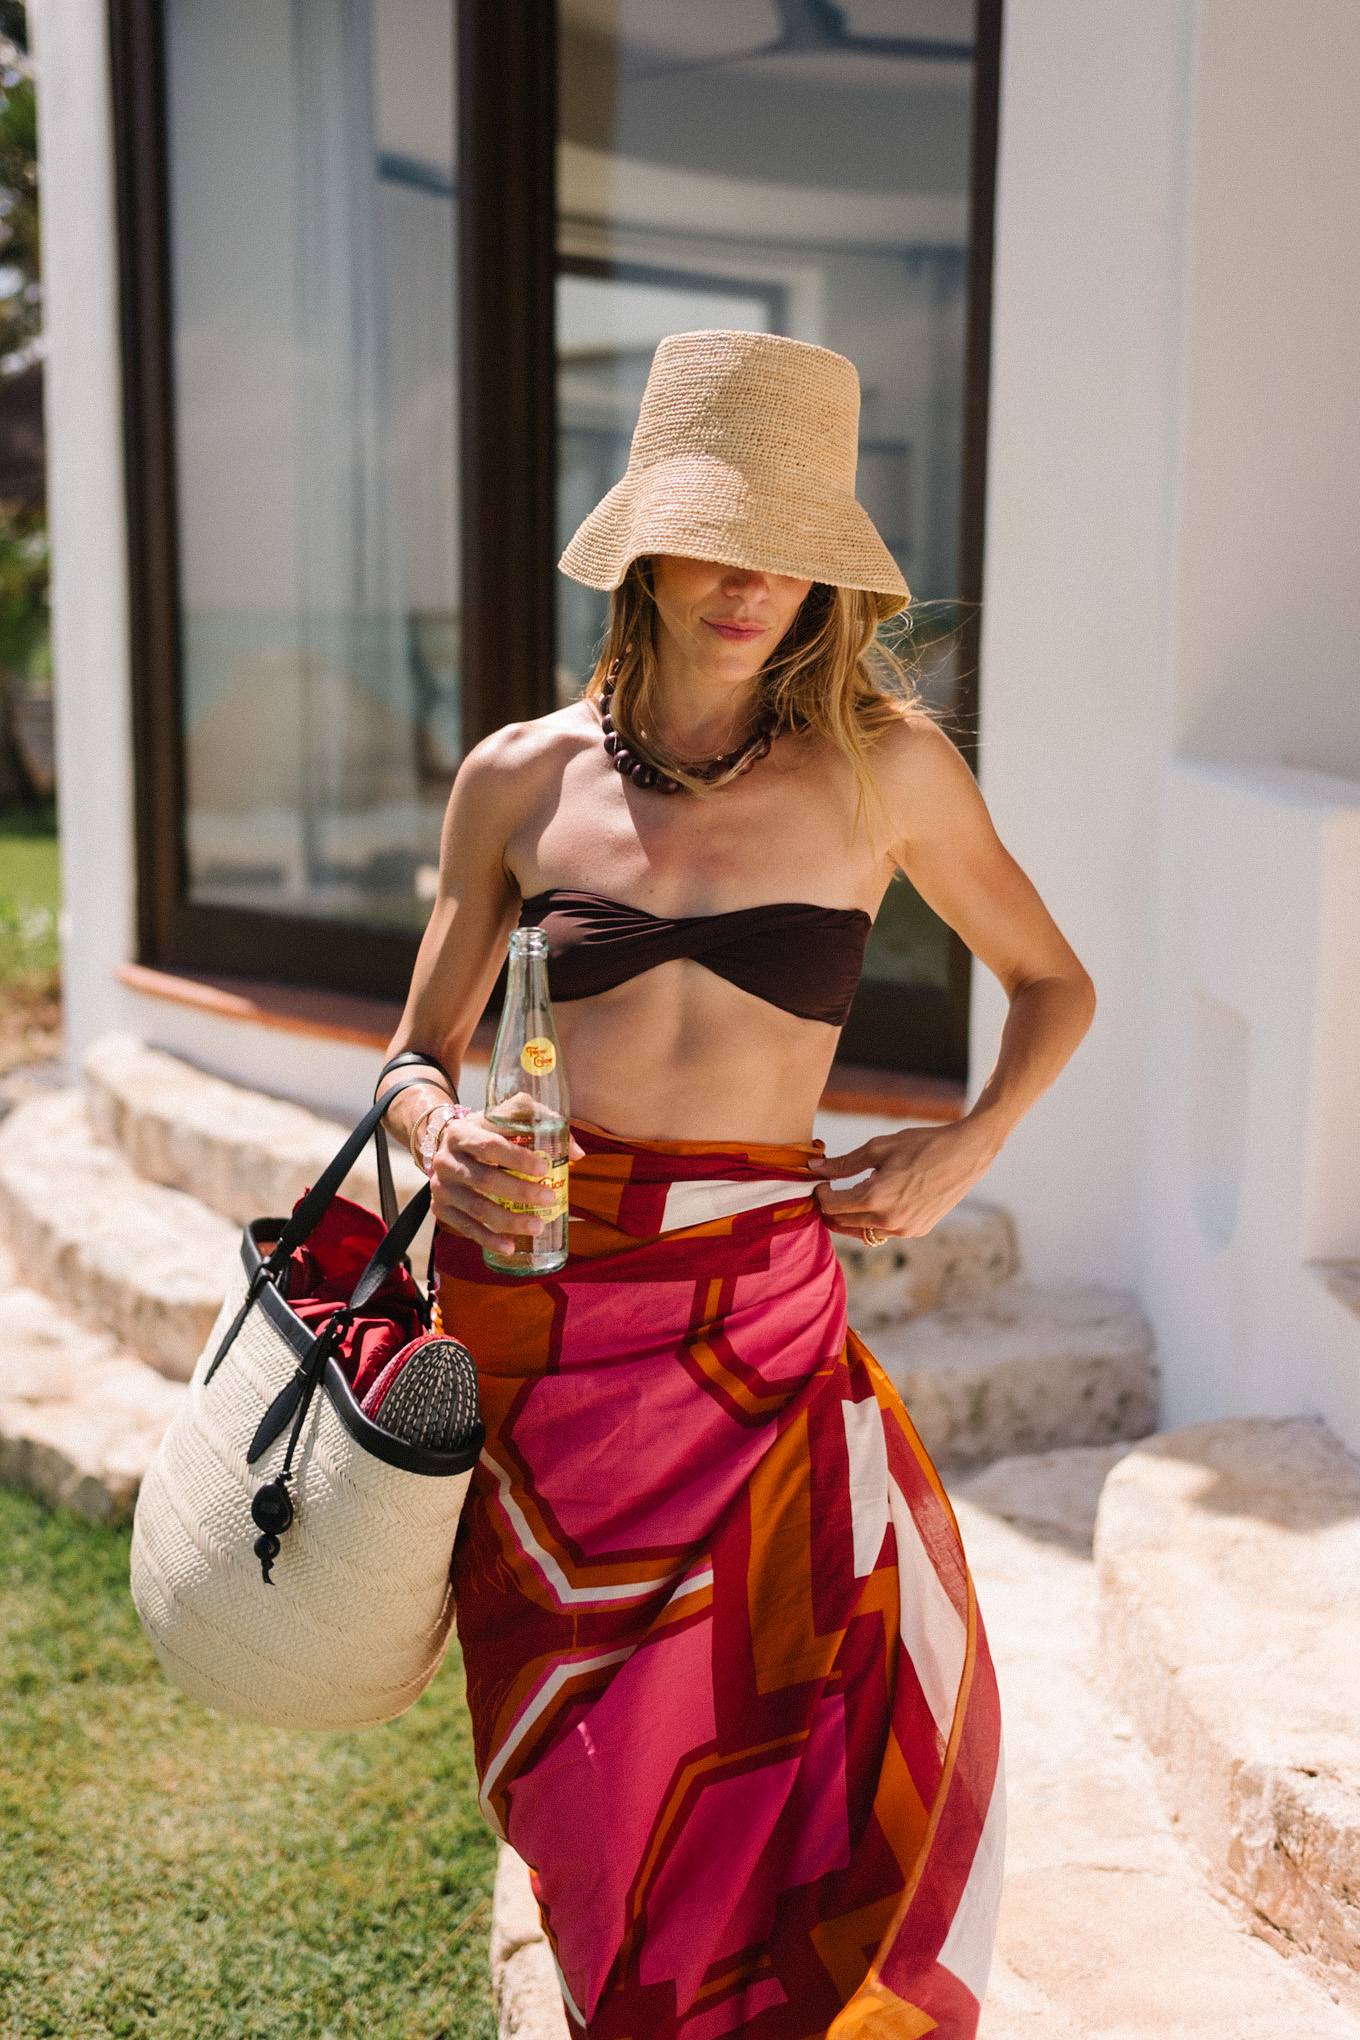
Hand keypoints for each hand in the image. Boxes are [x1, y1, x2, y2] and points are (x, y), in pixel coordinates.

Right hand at [427, 1112, 584, 1255]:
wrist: (444, 1146)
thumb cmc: (487, 1130)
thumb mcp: (508, 1116)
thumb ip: (542, 1123)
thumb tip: (576, 1153)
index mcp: (461, 1133)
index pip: (490, 1146)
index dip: (517, 1158)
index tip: (544, 1168)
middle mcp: (445, 1160)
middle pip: (484, 1180)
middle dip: (520, 1192)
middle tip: (549, 1198)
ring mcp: (441, 1187)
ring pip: (476, 1208)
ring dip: (509, 1221)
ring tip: (537, 1227)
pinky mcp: (440, 1209)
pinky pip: (465, 1228)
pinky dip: (488, 1239)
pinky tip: (509, 1247)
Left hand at [808, 1120, 998, 1240]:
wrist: (965, 1154)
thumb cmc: (922, 1145)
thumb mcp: (878, 1148)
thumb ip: (844, 1163)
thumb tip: (814, 1169)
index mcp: (876, 1198)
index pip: (831, 1206)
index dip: (820, 1193)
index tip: (821, 1181)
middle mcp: (889, 1221)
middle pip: (842, 1223)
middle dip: (830, 1208)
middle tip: (829, 1189)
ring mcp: (905, 1230)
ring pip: (861, 1232)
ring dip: (849, 1217)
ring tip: (848, 1196)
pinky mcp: (917, 1231)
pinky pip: (884, 1232)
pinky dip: (872, 1221)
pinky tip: (875, 1202)